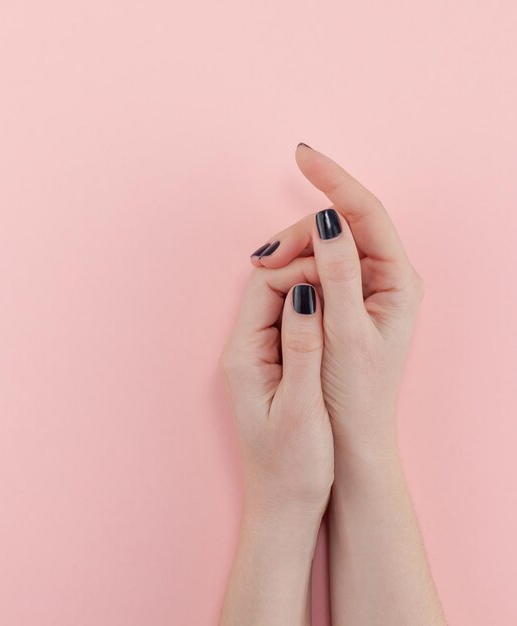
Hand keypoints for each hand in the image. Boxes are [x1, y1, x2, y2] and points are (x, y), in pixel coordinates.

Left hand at [219, 260, 333, 518]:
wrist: (283, 504)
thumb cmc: (292, 466)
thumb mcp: (302, 407)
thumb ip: (302, 348)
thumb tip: (304, 293)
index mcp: (244, 355)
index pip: (265, 286)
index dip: (302, 270)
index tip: (338, 271)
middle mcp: (244, 350)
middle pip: (270, 288)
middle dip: (306, 273)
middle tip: (346, 271)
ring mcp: (257, 357)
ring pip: (281, 303)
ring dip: (312, 292)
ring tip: (347, 289)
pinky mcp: (273, 367)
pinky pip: (290, 324)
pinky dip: (314, 313)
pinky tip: (339, 316)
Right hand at [251, 145, 424, 456]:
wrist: (352, 438)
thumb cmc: (354, 394)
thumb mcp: (345, 332)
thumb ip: (338, 273)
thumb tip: (326, 219)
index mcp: (397, 280)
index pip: (366, 212)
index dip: (333, 180)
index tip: (301, 155)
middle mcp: (384, 278)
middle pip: (340, 228)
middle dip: (298, 232)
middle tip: (260, 256)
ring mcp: (363, 288)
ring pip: (325, 247)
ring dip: (292, 249)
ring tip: (261, 267)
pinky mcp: (343, 302)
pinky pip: (318, 267)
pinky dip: (294, 265)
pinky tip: (273, 272)